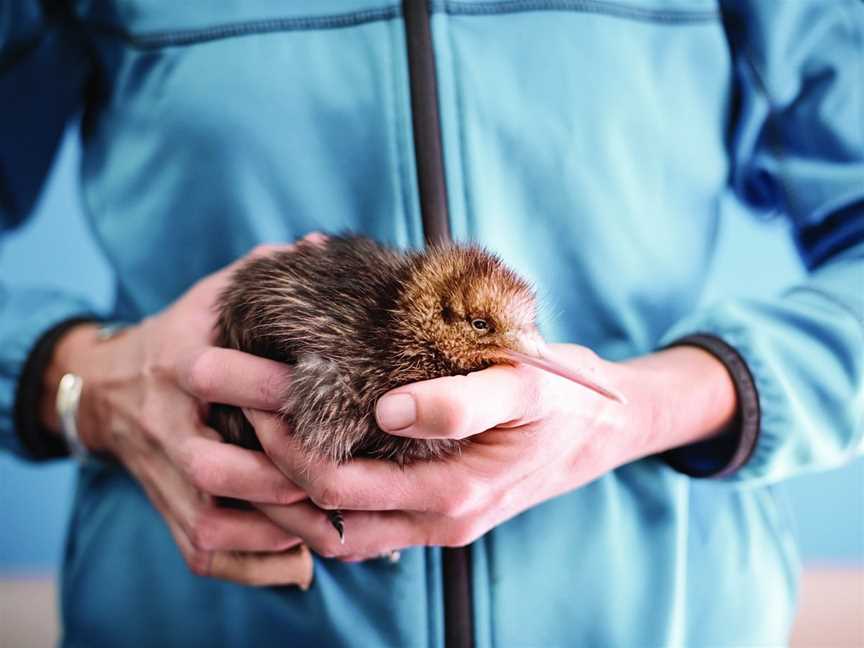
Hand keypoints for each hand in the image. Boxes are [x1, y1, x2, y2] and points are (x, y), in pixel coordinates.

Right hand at [41, 240, 321, 585]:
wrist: (107, 388)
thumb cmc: (182, 337)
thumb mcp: (214, 297)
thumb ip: (264, 271)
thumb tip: (320, 246)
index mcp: (182, 363)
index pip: (220, 380)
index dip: (277, 395)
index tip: (339, 402)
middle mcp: (168, 425)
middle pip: (216, 469)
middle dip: (281, 480)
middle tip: (344, 481)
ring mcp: (163, 473)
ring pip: (213, 521)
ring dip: (275, 530)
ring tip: (335, 526)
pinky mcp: (165, 508)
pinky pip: (203, 551)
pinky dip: (252, 564)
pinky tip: (298, 557)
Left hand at [247, 345, 736, 560]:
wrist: (601, 426)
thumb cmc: (568, 400)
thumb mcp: (528, 385)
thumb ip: (464, 399)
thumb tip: (387, 409)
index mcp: (453, 497)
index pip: (342, 488)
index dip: (288, 450)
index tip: (248, 398)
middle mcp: (433, 519)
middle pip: (324, 511)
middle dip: (262, 469)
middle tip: (213, 415)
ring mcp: (429, 516)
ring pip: (336, 519)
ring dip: (283, 482)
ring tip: (235, 431)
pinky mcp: (429, 500)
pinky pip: (360, 508)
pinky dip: (318, 485)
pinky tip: (292, 444)